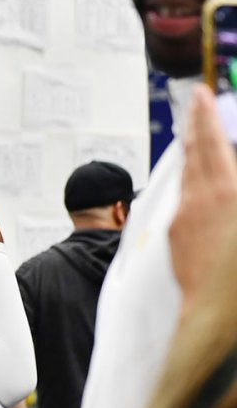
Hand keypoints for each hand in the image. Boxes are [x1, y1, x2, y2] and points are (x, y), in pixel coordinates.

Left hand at [169, 86, 236, 313]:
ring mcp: (185, 216)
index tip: (200, 94)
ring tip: (195, 135)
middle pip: (194, 153)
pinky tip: (196, 181)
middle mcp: (200, 199)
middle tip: (194, 104)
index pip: (211, 143)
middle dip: (195, 126)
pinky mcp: (177, 234)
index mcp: (227, 191)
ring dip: (191, 153)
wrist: (214, 313)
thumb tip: (230, 169)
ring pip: (187, 176)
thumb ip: (233, 181)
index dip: (206, 117)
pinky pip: (184, 198)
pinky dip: (191, 181)